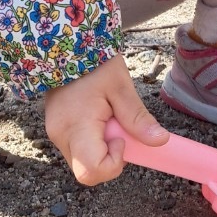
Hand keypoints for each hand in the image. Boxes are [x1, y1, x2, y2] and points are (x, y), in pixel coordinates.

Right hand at [44, 54, 168, 185]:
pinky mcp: (56, 130)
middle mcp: (61, 137)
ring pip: (82, 162)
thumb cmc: (94, 63)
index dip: (113, 163)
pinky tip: (97, 118)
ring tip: (107, 118)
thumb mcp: (121, 87)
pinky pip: (77, 149)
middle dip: (109, 158)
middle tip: (117, 129)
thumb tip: (160, 141)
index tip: (121, 137)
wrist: (66, 45)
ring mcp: (55, 135)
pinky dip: (92, 142)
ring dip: (101, 149)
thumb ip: (138, 118)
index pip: (92, 171)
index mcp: (76, 128)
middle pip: (87, 172)